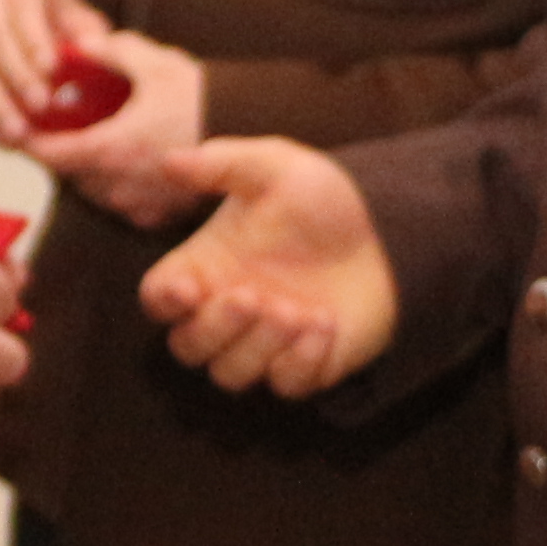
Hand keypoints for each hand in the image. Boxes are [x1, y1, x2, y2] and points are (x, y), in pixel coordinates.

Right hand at [0, 0, 108, 145]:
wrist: (18, 28)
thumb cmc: (57, 25)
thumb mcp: (76, 18)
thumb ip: (87, 31)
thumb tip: (94, 46)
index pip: (23, 11)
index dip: (35, 41)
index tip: (52, 70)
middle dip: (17, 76)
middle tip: (41, 105)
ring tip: (20, 133)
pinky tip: (3, 141)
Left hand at [21, 28, 206, 226]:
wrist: (251, 132)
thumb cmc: (200, 97)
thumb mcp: (154, 63)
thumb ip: (110, 50)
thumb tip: (75, 42)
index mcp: (110, 149)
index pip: (49, 155)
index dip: (29, 142)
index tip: (20, 129)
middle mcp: (119, 185)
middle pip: (69, 175)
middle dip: (62, 153)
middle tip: (61, 127)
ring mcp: (138, 205)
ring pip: (94, 192)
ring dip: (89, 171)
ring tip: (96, 141)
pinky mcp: (157, 217)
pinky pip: (122, 204)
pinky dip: (117, 186)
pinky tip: (128, 162)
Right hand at [136, 137, 394, 395]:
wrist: (388, 227)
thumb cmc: (321, 197)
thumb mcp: (273, 166)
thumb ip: (220, 163)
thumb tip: (167, 160)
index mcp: (206, 266)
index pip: (158, 299)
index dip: (163, 301)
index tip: (187, 289)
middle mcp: (226, 311)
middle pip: (188, 348)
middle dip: (214, 328)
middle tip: (251, 296)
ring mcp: (264, 344)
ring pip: (230, 374)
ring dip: (257, 347)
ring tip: (296, 309)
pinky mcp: (305, 366)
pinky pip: (285, 385)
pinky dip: (301, 362)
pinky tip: (325, 324)